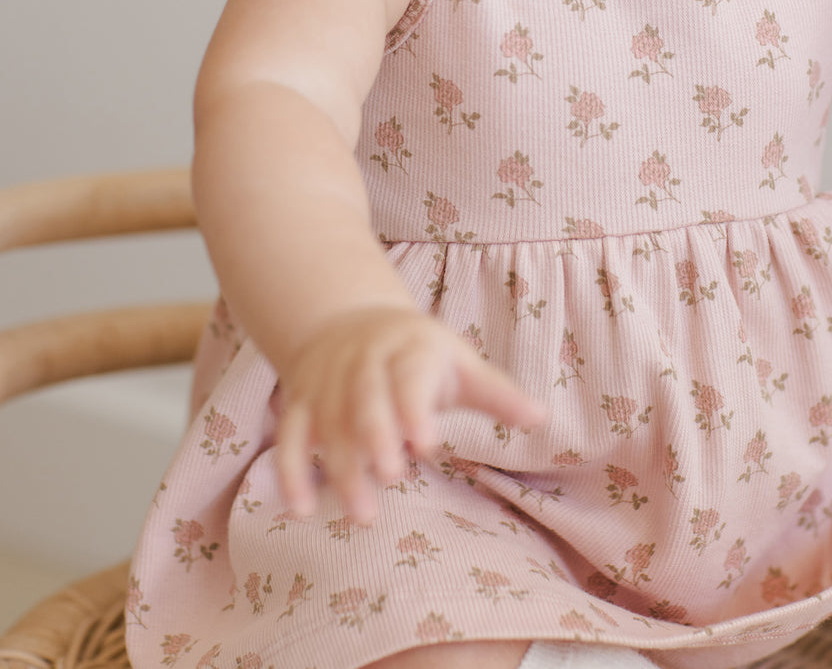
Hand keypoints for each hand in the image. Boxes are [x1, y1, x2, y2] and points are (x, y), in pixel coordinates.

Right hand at [275, 305, 546, 523]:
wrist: (347, 318)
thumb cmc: (418, 353)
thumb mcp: (459, 362)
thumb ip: (496, 393)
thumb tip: (541, 418)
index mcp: (410, 348)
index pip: (409, 376)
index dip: (413, 407)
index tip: (426, 444)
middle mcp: (364, 361)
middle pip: (365, 398)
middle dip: (375, 436)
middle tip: (391, 475)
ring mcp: (327, 381)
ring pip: (328, 424)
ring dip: (340, 468)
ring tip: (363, 514)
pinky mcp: (299, 402)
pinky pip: (289, 435)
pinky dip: (290, 470)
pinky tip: (301, 509)